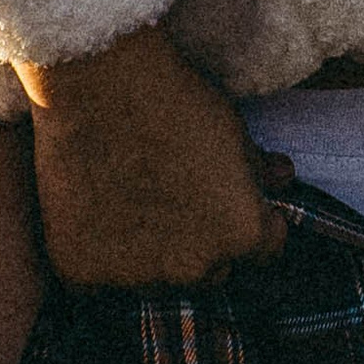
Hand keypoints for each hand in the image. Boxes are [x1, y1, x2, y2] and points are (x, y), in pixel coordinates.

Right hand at [18, 22, 286, 287]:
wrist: (100, 84)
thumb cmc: (176, 100)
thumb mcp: (233, 129)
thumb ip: (258, 168)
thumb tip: (280, 179)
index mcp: (241, 235)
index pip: (266, 245)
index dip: (257, 220)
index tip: (238, 200)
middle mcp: (194, 268)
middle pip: (211, 269)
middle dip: (205, 243)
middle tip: (182, 200)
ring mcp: (138, 278)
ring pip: (157, 278)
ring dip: (154, 254)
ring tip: (135, 201)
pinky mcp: (84, 274)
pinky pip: (102, 276)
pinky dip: (103, 253)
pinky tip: (96, 211)